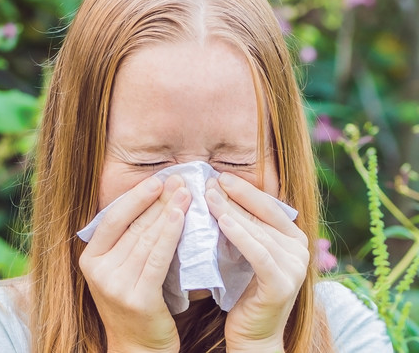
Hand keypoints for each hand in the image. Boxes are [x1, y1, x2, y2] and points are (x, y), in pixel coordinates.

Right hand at [79, 175, 190, 352]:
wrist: (139, 348)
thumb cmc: (135, 304)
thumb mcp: (121, 271)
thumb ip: (127, 243)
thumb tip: (150, 202)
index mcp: (90, 259)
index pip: (112, 219)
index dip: (135, 198)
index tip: (156, 180)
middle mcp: (98, 271)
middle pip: (133, 227)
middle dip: (158, 200)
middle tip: (179, 180)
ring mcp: (116, 285)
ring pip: (146, 239)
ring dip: (168, 212)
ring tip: (185, 193)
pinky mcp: (137, 298)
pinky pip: (157, 258)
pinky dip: (170, 234)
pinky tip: (180, 217)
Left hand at [205, 173, 308, 351]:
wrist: (251, 334)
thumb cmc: (241, 290)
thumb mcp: (243, 252)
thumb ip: (242, 226)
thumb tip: (217, 191)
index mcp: (293, 237)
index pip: (267, 205)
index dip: (244, 189)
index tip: (219, 175)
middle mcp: (300, 249)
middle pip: (262, 215)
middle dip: (234, 196)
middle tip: (208, 180)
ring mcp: (295, 267)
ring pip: (258, 231)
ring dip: (231, 211)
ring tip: (208, 196)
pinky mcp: (282, 284)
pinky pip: (258, 253)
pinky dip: (240, 235)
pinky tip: (222, 220)